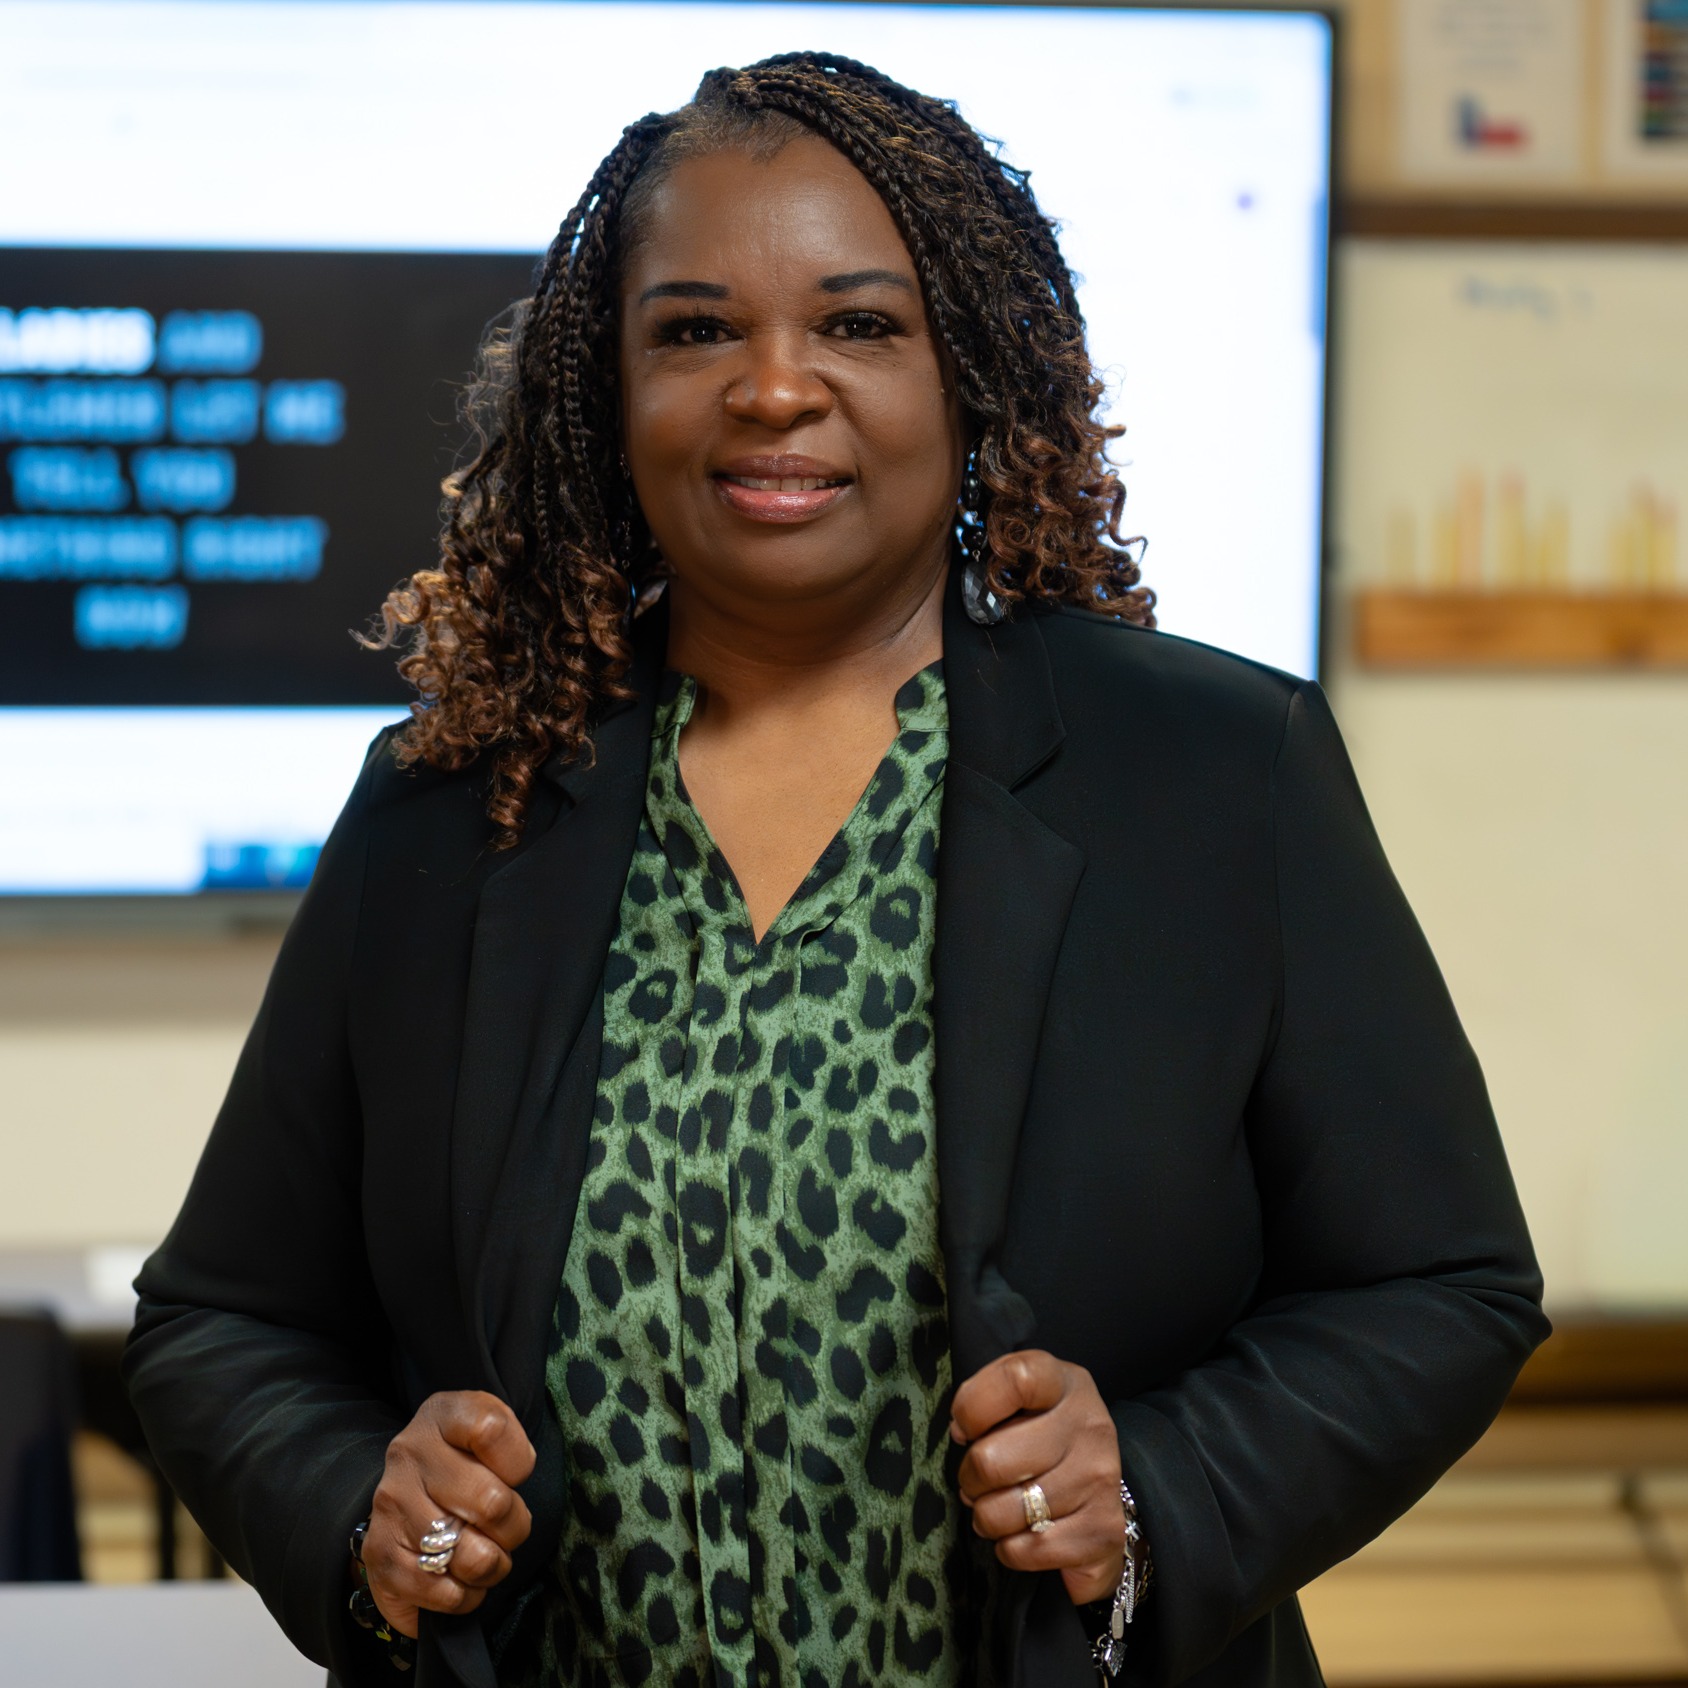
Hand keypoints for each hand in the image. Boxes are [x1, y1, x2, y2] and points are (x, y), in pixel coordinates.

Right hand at [361, 1390, 535, 1638]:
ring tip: (486, 1554)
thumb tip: (513, 1482)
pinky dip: (466, 1596)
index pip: (491, 1429)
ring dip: (492, 1565)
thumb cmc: (469, 1462)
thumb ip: (511, 1445)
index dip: (519, 1462)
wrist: (411, 1492)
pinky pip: (446, 1594)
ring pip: (473, 1556)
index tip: (514, 1474)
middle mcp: (408, 1454)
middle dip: (515, 1526)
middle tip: (506, 1526)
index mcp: (441, 1415)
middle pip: (493, 1502)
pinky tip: (461, 1579)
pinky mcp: (381, 1557)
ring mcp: (390, 1506)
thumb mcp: (494, 1432)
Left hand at [951, 1349, 1125, 1605]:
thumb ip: (987, 1400)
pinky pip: (1025, 1550)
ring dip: (986, 1517)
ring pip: (1004, 1513)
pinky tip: (1021, 1533)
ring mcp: (1099, 1480)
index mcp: (1064, 1383)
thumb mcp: (1021, 1400)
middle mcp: (1089, 1426)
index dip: (973, 1406)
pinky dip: (1010, 1549)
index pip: (1015, 1379)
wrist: (1101, 1488)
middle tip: (976, 1481)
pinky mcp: (1102, 1532)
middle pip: (992, 1460)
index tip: (964, 1428)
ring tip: (996, 1508)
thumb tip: (960, 1432)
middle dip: (969, 1478)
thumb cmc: (1041, 1435)